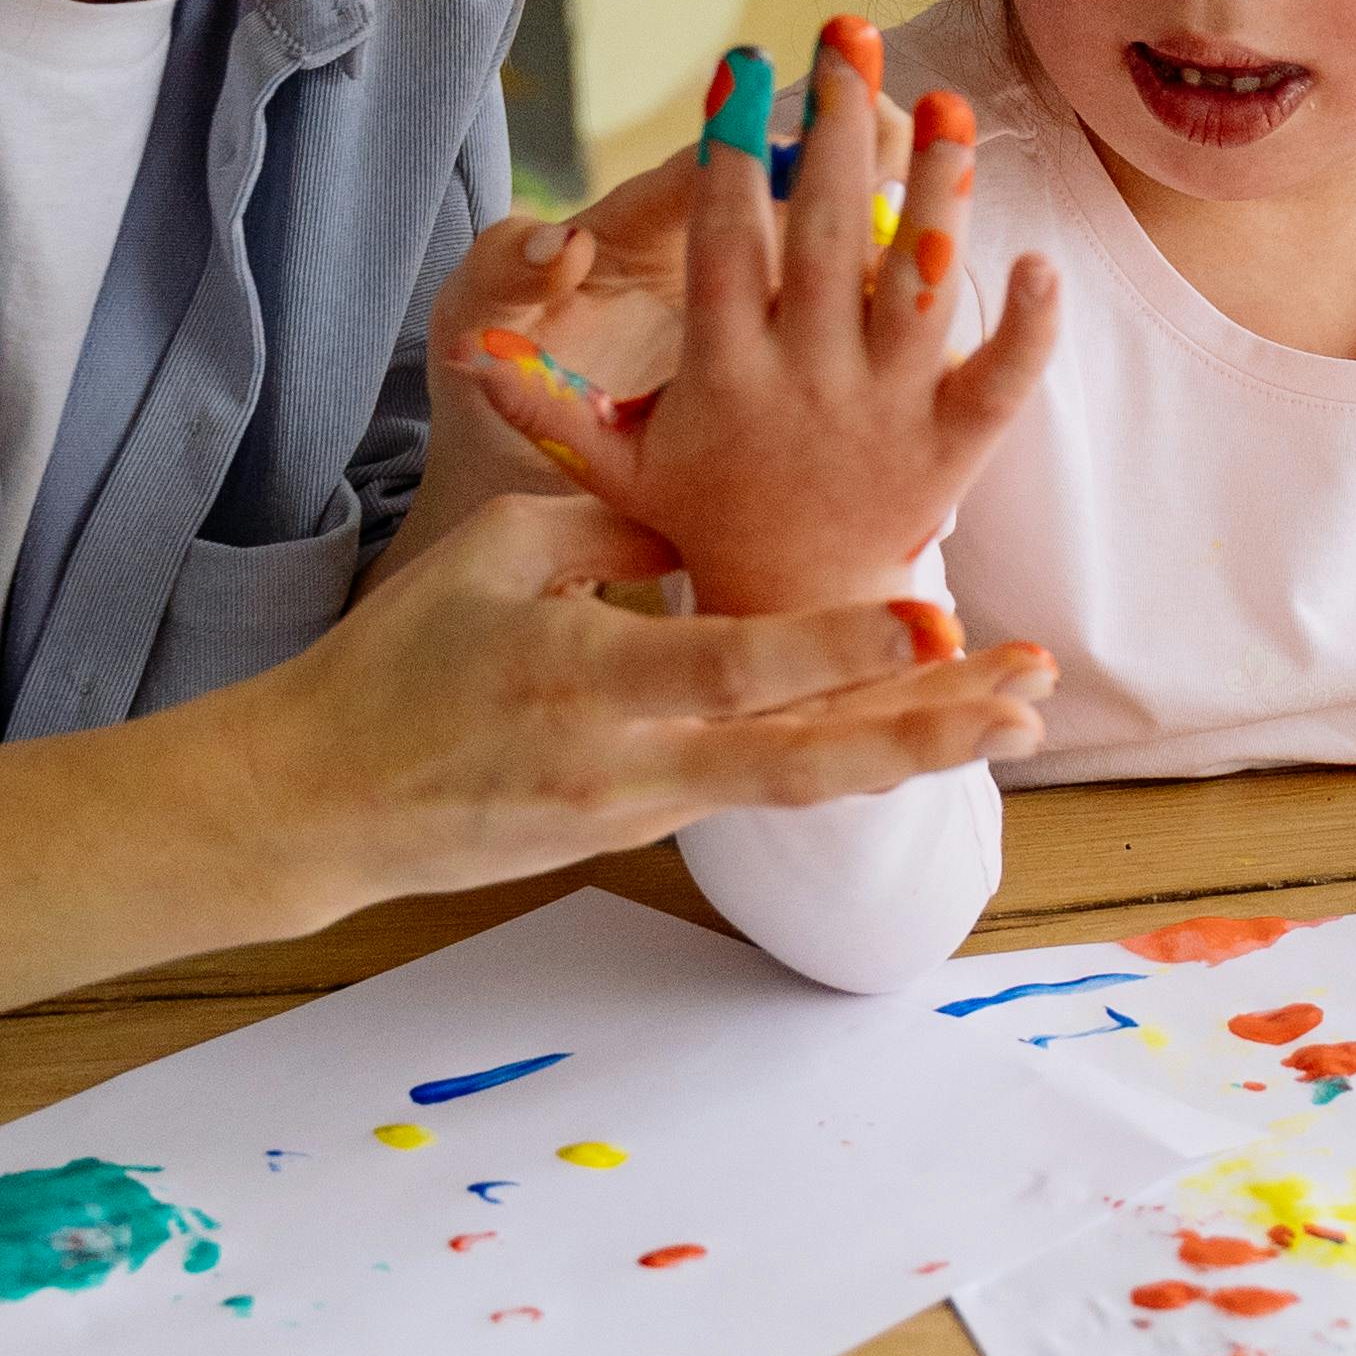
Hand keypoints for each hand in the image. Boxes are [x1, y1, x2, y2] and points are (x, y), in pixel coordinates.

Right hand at [266, 480, 1054, 892]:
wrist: (327, 802)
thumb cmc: (398, 657)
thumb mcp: (493, 555)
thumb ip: (611, 530)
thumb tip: (706, 527)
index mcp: (587, 677)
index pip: (738, 667)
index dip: (841, 646)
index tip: (937, 615)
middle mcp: (633, 761)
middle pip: (807, 759)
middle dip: (927, 728)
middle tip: (1028, 699)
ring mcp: (645, 808)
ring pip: (803, 783)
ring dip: (913, 749)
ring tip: (1012, 721)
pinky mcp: (645, 828)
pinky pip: (762, 785)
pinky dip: (844, 754)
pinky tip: (919, 730)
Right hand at [472, 17, 1060, 619]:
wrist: (797, 623)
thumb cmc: (701, 520)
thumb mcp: (614, 467)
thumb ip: (546, 403)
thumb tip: (469, 349)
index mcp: (726, 375)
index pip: (729, 245)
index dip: (733, 155)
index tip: (741, 67)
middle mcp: (810, 383)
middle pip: (830, 238)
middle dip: (838, 130)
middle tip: (851, 37)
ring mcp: (888, 413)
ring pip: (920, 287)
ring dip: (938, 192)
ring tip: (944, 102)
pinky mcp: (952, 450)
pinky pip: (1000, 380)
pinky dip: (1027, 325)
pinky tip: (1041, 258)